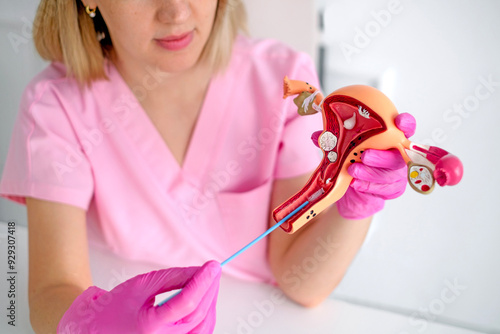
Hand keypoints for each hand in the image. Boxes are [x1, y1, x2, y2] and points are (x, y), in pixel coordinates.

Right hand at [58, 260, 220, 333]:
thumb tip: (200, 271)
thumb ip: (172, 277)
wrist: (97, 330)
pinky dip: (205, 314)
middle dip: (210, 289)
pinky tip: (204, 298)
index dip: (203, 282)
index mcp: (149, 328)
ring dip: (210, 302)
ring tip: (209, 281)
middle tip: (214, 269)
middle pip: (198, 314)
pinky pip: (199, 332)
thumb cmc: (115, 307)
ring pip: (204, 326)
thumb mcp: (141, 284)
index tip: (213, 266)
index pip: (186, 304)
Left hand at [336, 113, 415, 218]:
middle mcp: (397, 155)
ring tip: (353, 170)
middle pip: (398, 154)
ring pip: (389, 174)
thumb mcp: (343, 148)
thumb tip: (317, 135)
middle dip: (381, 156)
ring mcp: (396, 174)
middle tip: (364, 156)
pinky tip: (355, 183)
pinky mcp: (391, 190)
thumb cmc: (352, 161)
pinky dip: (367, 186)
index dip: (406, 124)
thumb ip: (334, 140)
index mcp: (390, 138)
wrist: (352, 189)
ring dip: (370, 173)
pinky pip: (382, 189)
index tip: (399, 122)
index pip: (405, 128)